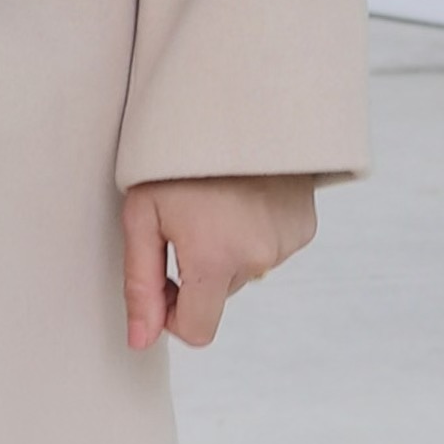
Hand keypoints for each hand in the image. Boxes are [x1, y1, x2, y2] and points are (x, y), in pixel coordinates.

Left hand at [122, 174, 316, 348]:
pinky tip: (242, 198)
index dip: (172, 314)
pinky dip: (251, 234)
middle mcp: (257, 260)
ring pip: (242, 272)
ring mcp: (285, 245)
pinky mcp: (304, 229)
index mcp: (214, 260)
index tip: (162, 281)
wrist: (237, 103)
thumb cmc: (178, 156)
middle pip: (215, 296)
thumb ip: (140, 284)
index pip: (197, 331)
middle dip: (195, 272)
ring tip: (215, 202)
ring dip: (225, 250)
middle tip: (183, 222)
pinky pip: (268, 250)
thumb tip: (141, 340)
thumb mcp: (142, 215)